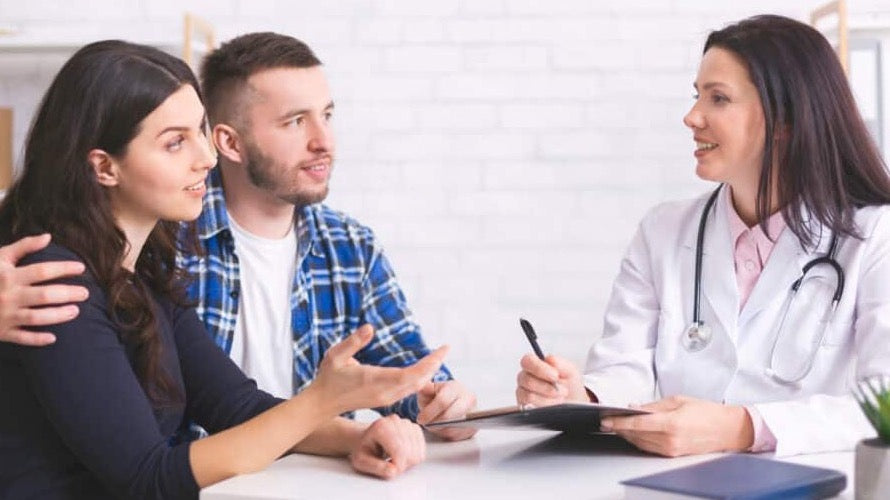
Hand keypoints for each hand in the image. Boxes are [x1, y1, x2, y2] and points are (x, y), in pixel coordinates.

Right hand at [0, 234, 87, 345]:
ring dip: (58, 315)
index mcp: (8, 276)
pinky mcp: (1, 331)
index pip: (42, 271)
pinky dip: (37, 339)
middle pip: (44, 295)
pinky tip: (53, 338)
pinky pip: (21, 337)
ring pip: (36, 317)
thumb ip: (23, 247)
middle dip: (67, 294)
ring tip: (75, 311)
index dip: (64, 268)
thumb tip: (48, 237)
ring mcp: (5, 315)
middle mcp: (8, 295)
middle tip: (85, 293)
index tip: (81, 268)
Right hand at [313, 324, 448, 414]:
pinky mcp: (383, 400)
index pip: (411, 374)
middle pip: (418, 381)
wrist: (322, 404)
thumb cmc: (328, 378)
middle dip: (433, 366)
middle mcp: (384, 392)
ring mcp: (385, 398)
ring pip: (414, 387)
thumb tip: (370, 327)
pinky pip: (407, 391)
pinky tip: (423, 372)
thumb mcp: (335, 355)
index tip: (441, 351)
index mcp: (376, 380)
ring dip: (427, 374)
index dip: (429, 363)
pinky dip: (418, 380)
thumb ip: (353, 342)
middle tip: (444, 351)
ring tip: (436, 359)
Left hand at [349, 415, 424, 478]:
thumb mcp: (361, 461)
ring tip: (393, 459)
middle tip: (389, 466)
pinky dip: (413, 458)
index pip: (399, 451)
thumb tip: (393, 471)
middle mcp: (396, 421)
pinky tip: (401, 455)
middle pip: (410, 453)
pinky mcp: (415, 429)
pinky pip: (421, 451)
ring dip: (407, 462)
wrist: (367, 439)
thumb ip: (376, 467)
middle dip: (401, 466)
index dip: (397, 467)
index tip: (390, 471)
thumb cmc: (364, 450)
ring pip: (417, 453)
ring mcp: (407, 423)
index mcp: (380, 427)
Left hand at [416, 380, 477, 440]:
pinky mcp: (473, 427)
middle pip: (450, 416)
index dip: (429, 412)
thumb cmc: (438, 395)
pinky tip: (441, 429)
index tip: (420, 419)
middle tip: (426, 424)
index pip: (443, 401)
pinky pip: (458, 436)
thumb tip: (419, 385)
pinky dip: (447, 435)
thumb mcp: (429, 389)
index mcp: (456, 387)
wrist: (453, 401)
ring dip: (439, 430)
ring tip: (433, 425)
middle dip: (435, 423)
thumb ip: (424, 388)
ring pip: (453, 428)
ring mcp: (473, 414)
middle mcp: (468, 399)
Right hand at [515, 354, 586, 406]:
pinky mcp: (525, 408)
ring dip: (548, 398)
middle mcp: (525, 378)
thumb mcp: (570, 372)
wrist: (573, 404)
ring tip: (560, 398)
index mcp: (534, 365)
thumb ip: (560, 363)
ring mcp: (523, 394)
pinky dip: (546, 406)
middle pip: (527, 380)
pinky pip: (531, 408)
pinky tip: (554, 405)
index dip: (540, 368)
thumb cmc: (569, 386)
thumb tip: (549, 359)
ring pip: (529, 396)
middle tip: (562, 390)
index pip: (527, 361)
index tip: (555, 375)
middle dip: (548, 387)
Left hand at [600, 395, 753, 456]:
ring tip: (617, 426)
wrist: (728, 430)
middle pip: (636, 435)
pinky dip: (639, 440)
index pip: (637, 424)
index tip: (606, 419)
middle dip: (619, 428)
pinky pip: (650, 448)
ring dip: (627, 435)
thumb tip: (634, 407)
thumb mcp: (678, 400)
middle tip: (607, 421)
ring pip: (640, 443)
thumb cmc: (707, 412)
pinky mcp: (673, 454)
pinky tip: (633, 433)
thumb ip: (654, 405)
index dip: (618, 422)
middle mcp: (670, 440)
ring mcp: (671, 450)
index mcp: (671, 423)